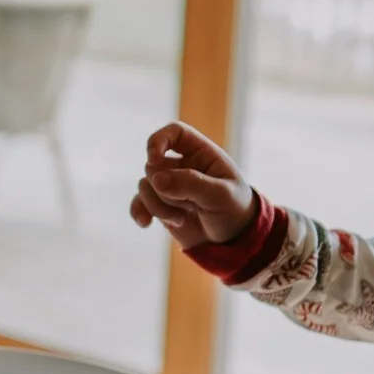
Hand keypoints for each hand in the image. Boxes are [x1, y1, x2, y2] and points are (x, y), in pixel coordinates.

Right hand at [129, 122, 256, 246]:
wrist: (232, 241)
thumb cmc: (234, 211)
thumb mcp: (220, 196)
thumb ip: (191, 184)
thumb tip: (156, 180)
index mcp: (201, 153)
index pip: (174, 132)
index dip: (159, 140)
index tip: (154, 158)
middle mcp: (182, 165)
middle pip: (154, 165)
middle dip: (163, 188)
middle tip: (187, 205)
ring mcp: (169, 185)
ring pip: (145, 186)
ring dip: (158, 206)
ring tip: (181, 220)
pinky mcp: (161, 205)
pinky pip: (139, 202)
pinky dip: (140, 211)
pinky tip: (145, 223)